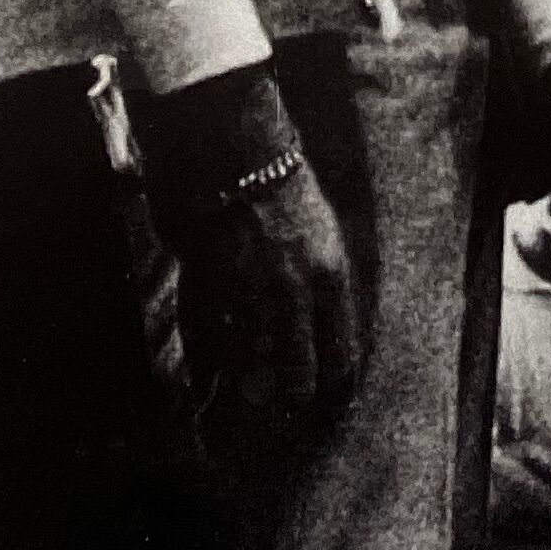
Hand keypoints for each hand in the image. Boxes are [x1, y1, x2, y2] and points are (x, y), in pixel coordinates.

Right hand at [162, 78, 366, 432]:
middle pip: (296, 376)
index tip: (331, 390)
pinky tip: (215, 375)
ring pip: (252, 370)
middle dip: (295, 394)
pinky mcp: (208, 290)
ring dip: (252, 385)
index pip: (342, 353)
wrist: (237, 145)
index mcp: (331, 276)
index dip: (336, 379)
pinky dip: (214, 363)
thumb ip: (323, 285)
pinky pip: (213, 345)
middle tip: (290, 404)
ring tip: (253, 394)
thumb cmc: (288, 182)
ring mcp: (247, 296)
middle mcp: (292, 295)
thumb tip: (320, 325)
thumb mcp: (325, 232)